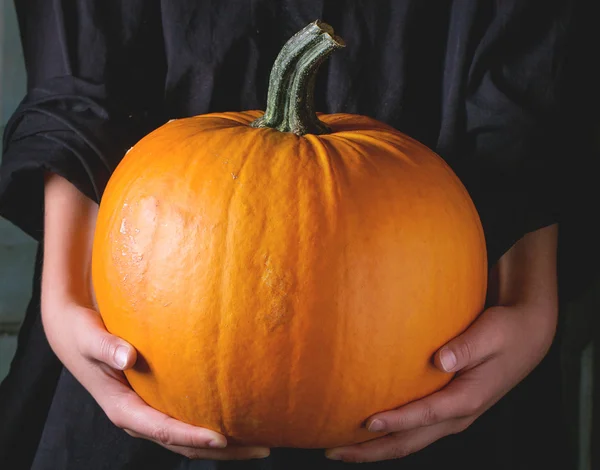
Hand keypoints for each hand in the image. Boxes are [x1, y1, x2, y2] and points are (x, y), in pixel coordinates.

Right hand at [41, 173, 269, 459]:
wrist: (73, 335)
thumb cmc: (83, 334)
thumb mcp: (89, 338)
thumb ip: (106, 347)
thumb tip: (127, 356)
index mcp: (122, 409)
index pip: (162, 429)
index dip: (192, 435)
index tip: (223, 437)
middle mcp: (137, 417)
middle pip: (182, 443)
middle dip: (221, 449)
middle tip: (261, 448)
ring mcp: (147, 412)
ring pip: (187, 438)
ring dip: (222, 444)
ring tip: (260, 441)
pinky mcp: (154, 402)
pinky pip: (185, 420)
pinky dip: (210, 424)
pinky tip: (237, 416)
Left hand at [325, 225, 558, 462]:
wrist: (527, 336)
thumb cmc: (507, 330)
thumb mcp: (492, 333)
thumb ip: (467, 347)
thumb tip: (441, 360)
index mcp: (468, 399)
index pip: (425, 416)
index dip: (396, 421)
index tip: (366, 421)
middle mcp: (458, 415)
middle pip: (409, 442)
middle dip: (371, 450)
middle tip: (334, 450)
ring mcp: (452, 416)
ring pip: (409, 441)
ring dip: (375, 447)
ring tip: (340, 447)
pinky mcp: (446, 408)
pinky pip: (413, 429)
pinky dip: (389, 434)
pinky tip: (366, 428)